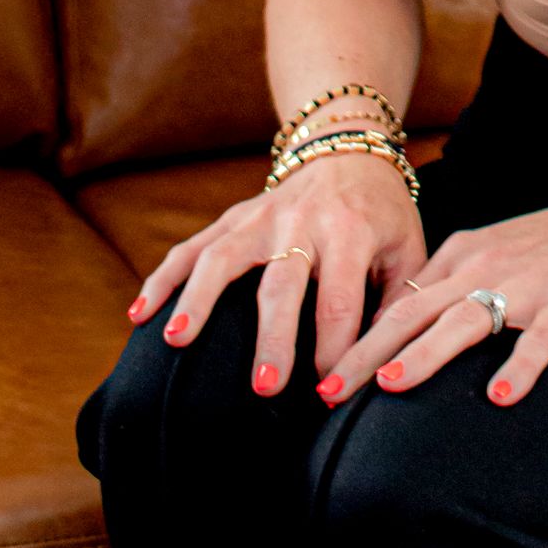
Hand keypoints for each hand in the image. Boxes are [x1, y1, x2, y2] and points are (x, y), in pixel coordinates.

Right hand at [125, 151, 425, 395]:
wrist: (349, 153)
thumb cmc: (383, 217)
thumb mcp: (408, 251)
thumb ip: (396, 303)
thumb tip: (379, 366)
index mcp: (351, 231)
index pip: (339, 300)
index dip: (334, 350)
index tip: (328, 394)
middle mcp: (301, 221)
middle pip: (282, 284)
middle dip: (273, 337)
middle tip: (264, 387)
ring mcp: (260, 216)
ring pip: (223, 258)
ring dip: (199, 300)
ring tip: (178, 343)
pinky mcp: (232, 216)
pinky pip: (191, 246)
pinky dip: (162, 278)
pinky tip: (139, 314)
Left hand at [321, 171, 547, 409]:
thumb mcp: (504, 250)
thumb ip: (461, 281)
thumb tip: (414, 321)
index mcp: (467, 253)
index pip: (401, 300)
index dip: (361, 337)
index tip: (328, 371)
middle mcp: (488, 265)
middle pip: (416, 313)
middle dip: (369, 353)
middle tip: (329, 390)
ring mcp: (528, 285)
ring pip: (464, 321)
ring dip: (424, 355)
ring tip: (390, 386)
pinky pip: (539, 339)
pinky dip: (519, 367)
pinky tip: (501, 398)